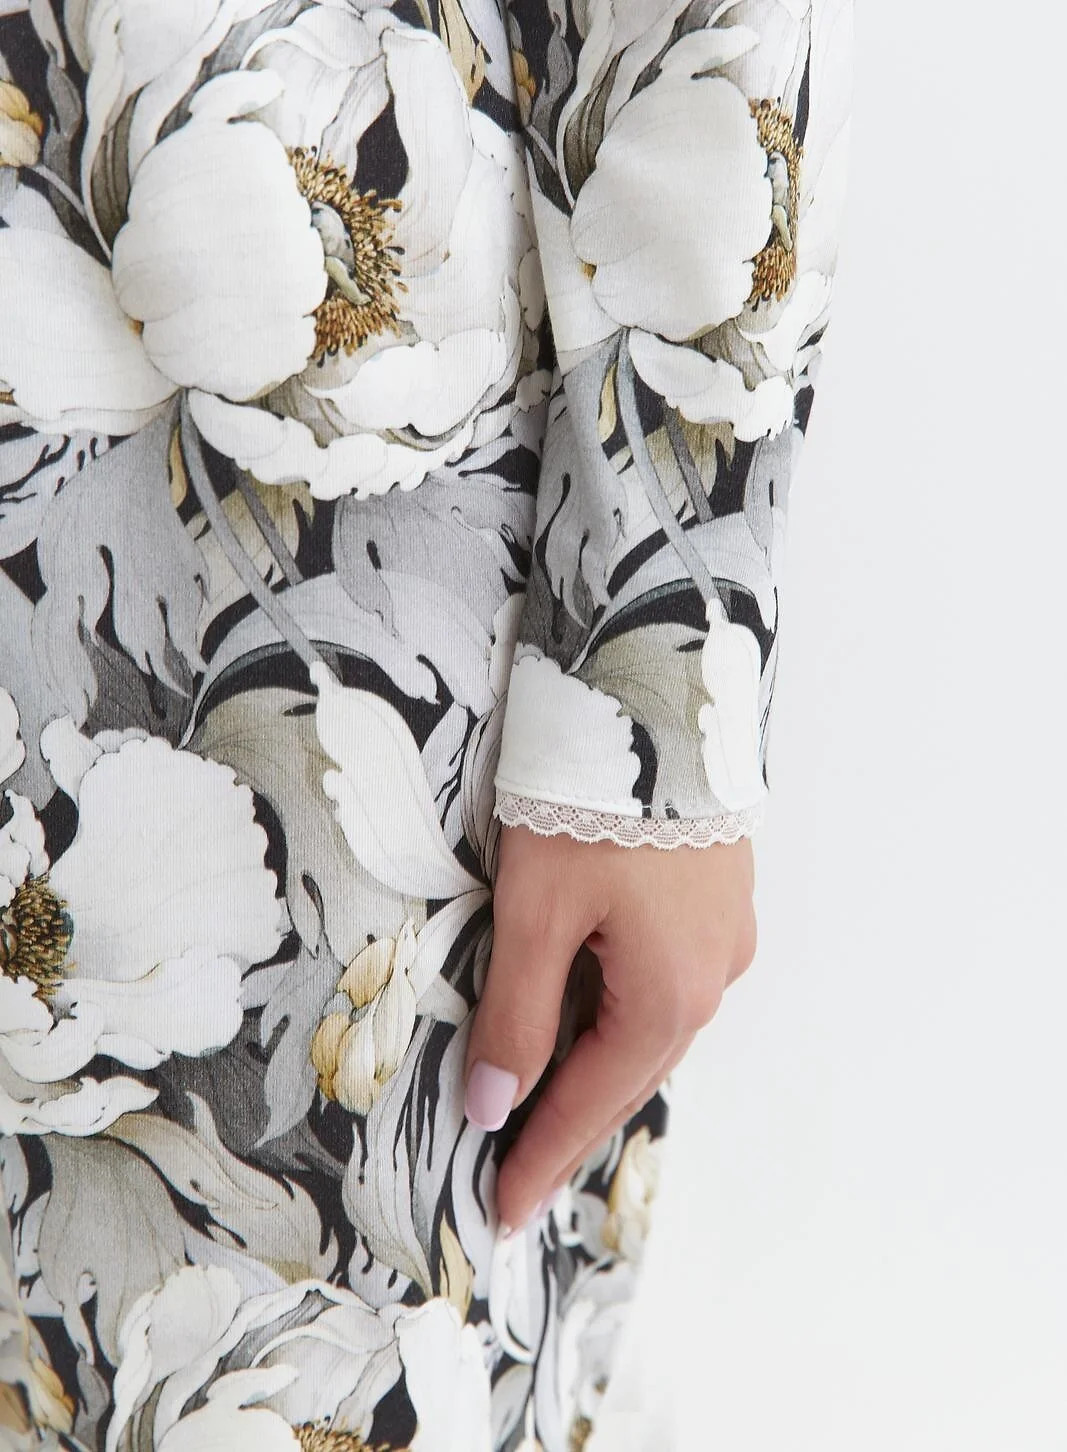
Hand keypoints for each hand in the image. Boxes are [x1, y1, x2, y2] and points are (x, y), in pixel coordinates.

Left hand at [462, 821, 756, 1233]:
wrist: (663, 695)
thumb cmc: (596, 801)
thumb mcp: (539, 912)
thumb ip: (520, 1015)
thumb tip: (494, 1106)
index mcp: (670, 996)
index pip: (591, 1104)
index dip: (538, 1159)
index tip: (499, 1212)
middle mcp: (712, 978)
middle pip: (626, 1073)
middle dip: (566, 1123)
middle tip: (511, 1170)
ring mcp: (724, 938)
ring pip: (647, 1027)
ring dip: (593, 1066)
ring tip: (538, 1102)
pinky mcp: (719, 899)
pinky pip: (663, 982)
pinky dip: (616, 1012)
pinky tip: (584, 1012)